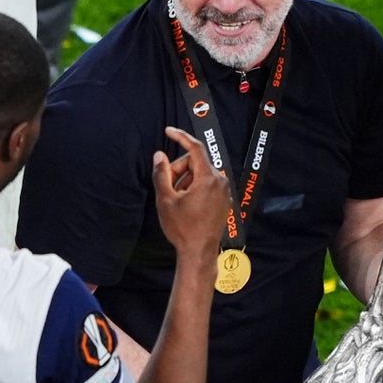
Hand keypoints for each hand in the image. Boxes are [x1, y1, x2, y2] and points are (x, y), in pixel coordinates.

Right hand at [152, 126, 228, 259]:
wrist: (199, 252)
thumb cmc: (182, 228)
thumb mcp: (166, 199)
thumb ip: (162, 174)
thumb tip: (159, 155)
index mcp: (208, 178)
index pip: (195, 148)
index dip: (180, 136)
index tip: (168, 131)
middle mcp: (220, 181)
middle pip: (195, 162)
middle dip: (179, 169)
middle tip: (166, 185)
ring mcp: (223, 191)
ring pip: (200, 174)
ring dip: (185, 180)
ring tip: (176, 199)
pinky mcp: (223, 200)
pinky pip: (207, 184)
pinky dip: (194, 187)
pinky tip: (186, 204)